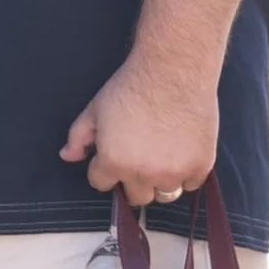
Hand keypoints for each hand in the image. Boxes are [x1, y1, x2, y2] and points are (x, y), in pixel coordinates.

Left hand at [61, 50, 216, 207]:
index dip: (103, 168)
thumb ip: (78, 137)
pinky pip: (191, 185)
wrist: (174, 71)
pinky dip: (186, 174)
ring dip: (160, 181)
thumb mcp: (95, 109)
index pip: (101, 183)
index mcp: (114, 162)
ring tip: (161, 156)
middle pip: (135, 196)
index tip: (111, 156)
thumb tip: (67, 156)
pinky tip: (181, 153)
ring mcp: (174, 173)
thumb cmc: (133, 87)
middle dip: (131, 180)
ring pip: (164, 194)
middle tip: (138, 157)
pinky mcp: (201, 166)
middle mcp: (144, 174)